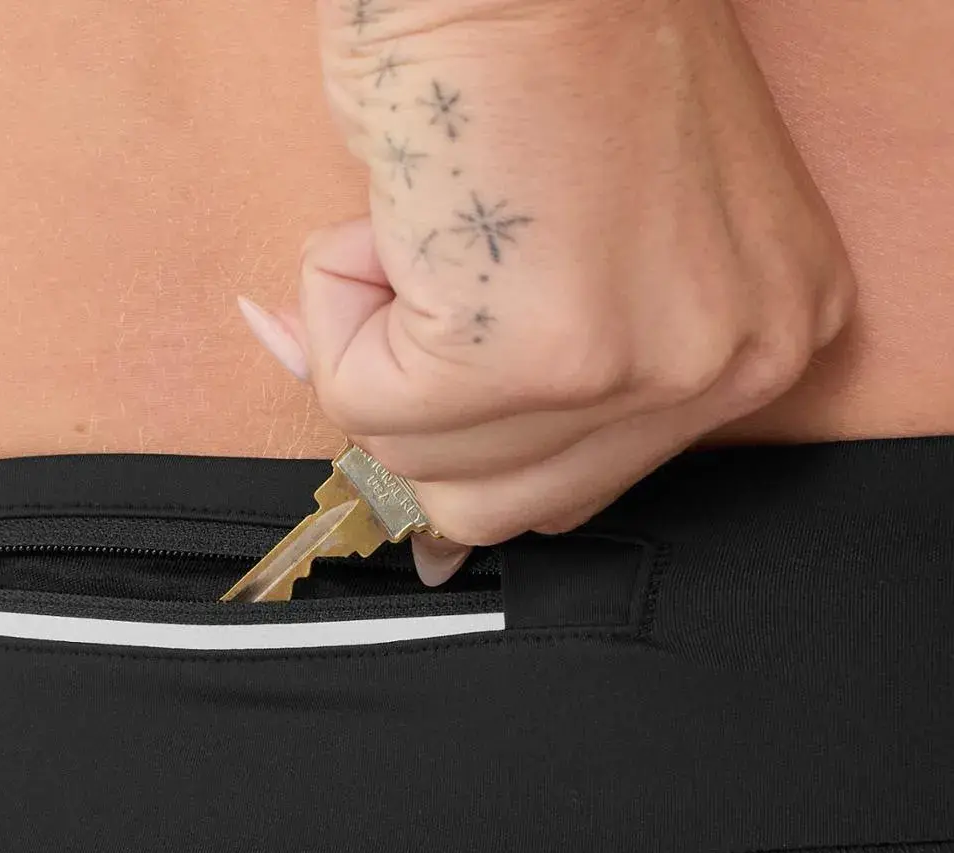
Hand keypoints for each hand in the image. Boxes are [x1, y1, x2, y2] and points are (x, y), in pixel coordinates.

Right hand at [237, 0, 855, 582]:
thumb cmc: (536, 55)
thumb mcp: (590, 260)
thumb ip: (537, 412)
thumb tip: (430, 553)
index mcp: (761, 338)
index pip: (577, 489)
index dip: (470, 430)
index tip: (431, 364)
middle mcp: (729, 364)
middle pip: (495, 507)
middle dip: (417, 397)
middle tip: (426, 274)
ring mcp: (641, 365)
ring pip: (420, 465)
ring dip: (372, 345)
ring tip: (422, 226)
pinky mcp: (535, 353)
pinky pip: (365, 404)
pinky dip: (335, 310)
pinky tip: (392, 218)